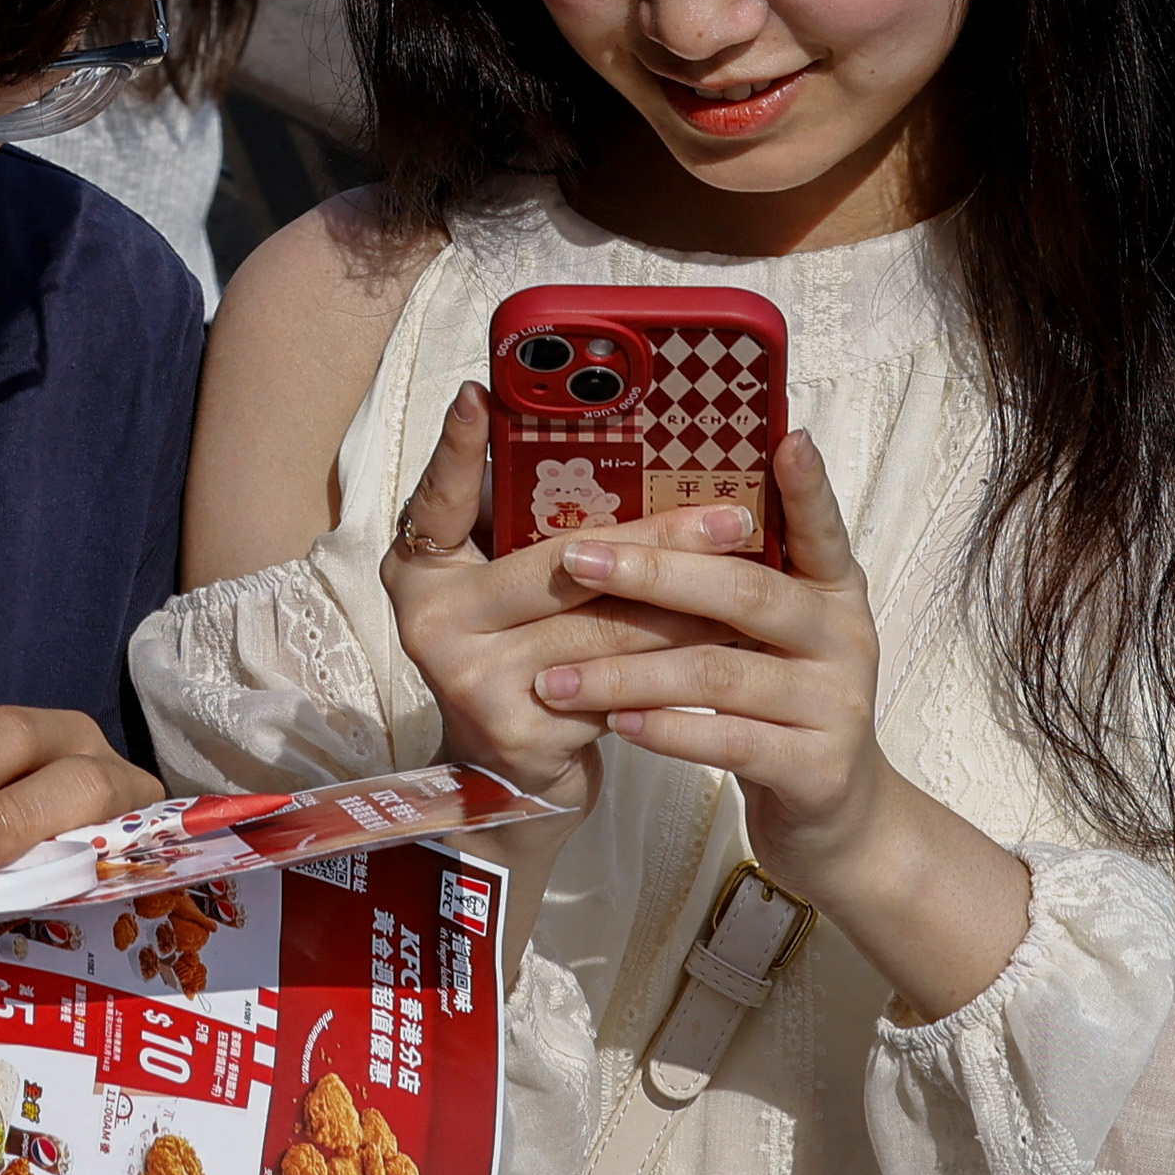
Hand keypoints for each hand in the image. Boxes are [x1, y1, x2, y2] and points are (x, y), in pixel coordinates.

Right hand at [372, 386, 758, 801]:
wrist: (504, 780)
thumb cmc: (517, 651)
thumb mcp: (502, 587)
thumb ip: (524, 526)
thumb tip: (601, 440)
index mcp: (423, 572)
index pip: (439, 501)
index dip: (457, 449)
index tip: (480, 395)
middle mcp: (435, 625)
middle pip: (563, 564)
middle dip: (659, 536)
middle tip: (730, 514)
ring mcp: (477, 683)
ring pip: (609, 624)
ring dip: (690, 596)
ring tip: (751, 567)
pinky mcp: (526, 732)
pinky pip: (625, 682)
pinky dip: (682, 655)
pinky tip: (730, 634)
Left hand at [523, 432, 1009, 976]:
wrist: (840, 820)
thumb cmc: (783, 706)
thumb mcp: (775, 637)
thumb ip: (735, 585)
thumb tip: (641, 520)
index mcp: (834, 589)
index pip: (820, 526)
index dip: (806, 486)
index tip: (784, 438)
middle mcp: (844, 636)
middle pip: (745, 592)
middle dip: (654, 572)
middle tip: (574, 560)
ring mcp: (836, 705)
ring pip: (721, 672)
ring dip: (630, 671)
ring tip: (557, 676)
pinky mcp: (817, 768)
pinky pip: (731, 741)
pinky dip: (669, 730)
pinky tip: (616, 725)